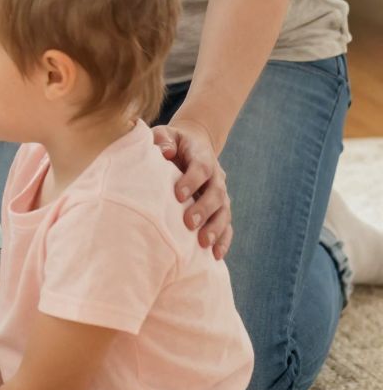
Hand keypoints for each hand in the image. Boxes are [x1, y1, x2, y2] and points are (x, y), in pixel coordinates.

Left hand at [152, 118, 231, 257]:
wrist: (192, 146)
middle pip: (216, 193)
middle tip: (189, 222)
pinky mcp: (220, 209)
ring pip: (224, 212)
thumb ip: (163, 139)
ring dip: (215, 228)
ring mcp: (220, 193)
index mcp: (202, 155)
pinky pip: (226, 226)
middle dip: (204, 208)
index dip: (192, 181)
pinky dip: (223, 241)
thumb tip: (164, 152)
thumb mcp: (165, 134)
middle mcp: (216, 176)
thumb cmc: (172, 142)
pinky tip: (216, 256)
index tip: (178, 195)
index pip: (201, 167)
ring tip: (203, 243)